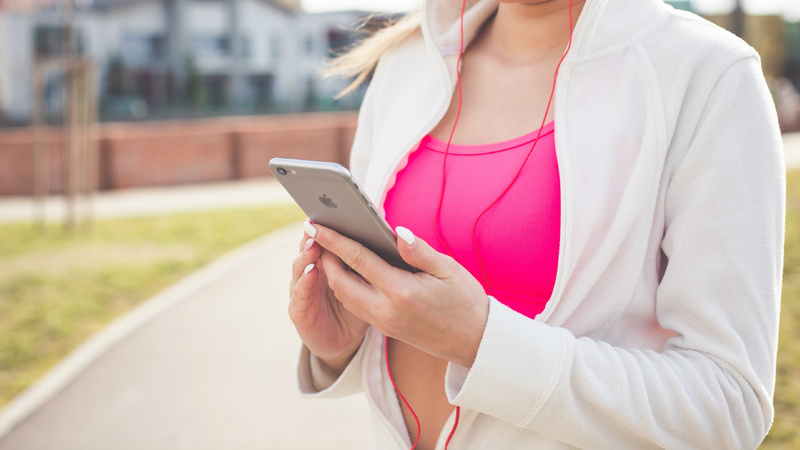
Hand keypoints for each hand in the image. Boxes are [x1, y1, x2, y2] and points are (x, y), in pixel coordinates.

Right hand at [289, 221, 368, 373]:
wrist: (345, 342)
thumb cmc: (363, 307)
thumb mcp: (373, 282)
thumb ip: (373, 259)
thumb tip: (390, 233)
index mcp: (331, 263)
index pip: (328, 240)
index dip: (330, 226)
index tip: (335, 208)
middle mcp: (312, 273)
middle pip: (309, 249)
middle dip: (313, 235)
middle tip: (320, 220)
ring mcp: (303, 292)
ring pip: (300, 268)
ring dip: (305, 255)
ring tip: (315, 243)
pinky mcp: (299, 312)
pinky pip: (298, 296)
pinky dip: (302, 283)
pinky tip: (311, 272)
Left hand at [309, 223, 489, 367]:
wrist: (475, 342)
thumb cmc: (466, 302)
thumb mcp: (449, 270)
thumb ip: (419, 251)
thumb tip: (396, 231)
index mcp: (402, 292)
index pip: (358, 260)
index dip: (334, 240)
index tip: (316, 225)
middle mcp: (387, 311)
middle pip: (340, 282)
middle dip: (325, 257)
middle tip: (318, 234)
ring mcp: (384, 323)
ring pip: (345, 297)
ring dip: (332, 274)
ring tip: (328, 249)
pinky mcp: (385, 329)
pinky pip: (356, 306)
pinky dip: (345, 287)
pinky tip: (348, 271)